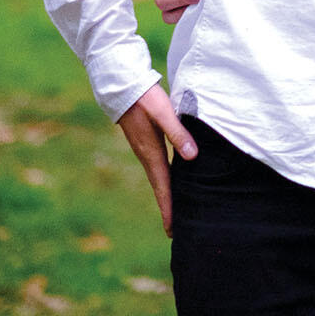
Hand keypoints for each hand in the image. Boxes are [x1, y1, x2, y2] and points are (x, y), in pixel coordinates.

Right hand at [117, 83, 195, 236]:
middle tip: (174, 231)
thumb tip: (192, 158)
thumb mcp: (164, 113)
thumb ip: (178, 133)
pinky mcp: (146, 142)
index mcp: (151, 152)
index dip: (169, 207)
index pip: (163, 186)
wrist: (122, 84)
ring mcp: (145, 149)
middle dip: (167, 208)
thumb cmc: (145, 97)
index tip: (172, 229)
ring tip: (175, 212)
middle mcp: (146, 155)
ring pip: (158, 178)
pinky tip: (173, 181)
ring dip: (167, 195)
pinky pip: (158, 167)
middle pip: (159, 187)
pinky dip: (165, 180)